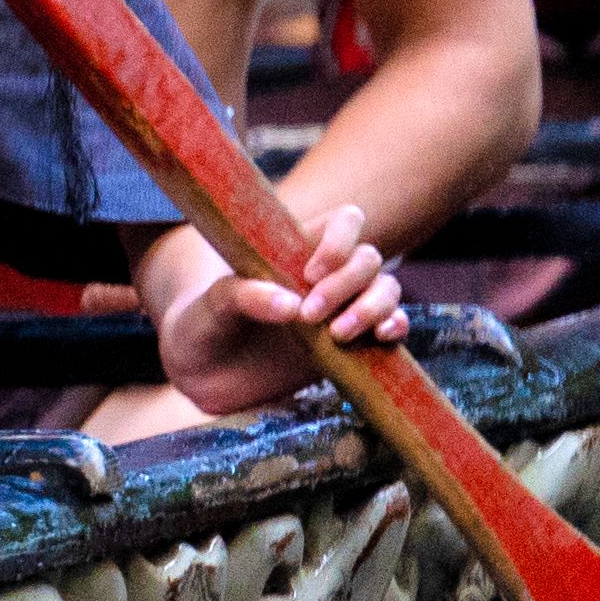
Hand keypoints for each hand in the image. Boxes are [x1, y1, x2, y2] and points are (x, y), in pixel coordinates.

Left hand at [145, 202, 400, 418]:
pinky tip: (381, 338)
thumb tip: (290, 305)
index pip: (345, 222)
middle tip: (309, 316)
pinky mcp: (353, 345)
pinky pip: (391, 327)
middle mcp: (325, 276)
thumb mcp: (211, 306)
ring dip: (374, 307)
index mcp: (295, 249)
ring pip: (387, 290)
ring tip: (338, 335)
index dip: (340, 241)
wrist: (204, 379)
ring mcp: (342, 309)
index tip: (310, 272)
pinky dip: (396, 328)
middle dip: (348, 284)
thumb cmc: (203, 326)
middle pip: (369, 258)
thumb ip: (243, 296)